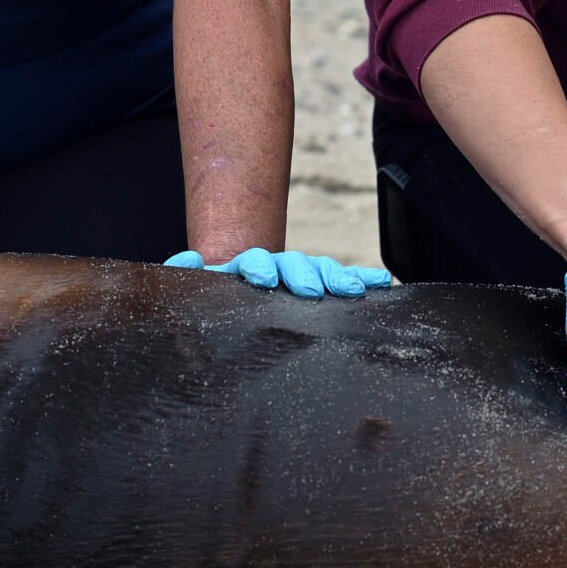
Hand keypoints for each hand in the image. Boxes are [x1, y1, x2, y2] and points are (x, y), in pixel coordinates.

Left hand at [166, 248, 394, 298]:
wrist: (228, 304)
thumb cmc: (210, 307)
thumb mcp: (193, 297)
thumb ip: (186, 278)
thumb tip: (189, 259)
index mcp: (243, 270)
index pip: (253, 262)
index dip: (258, 267)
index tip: (263, 279)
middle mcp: (275, 269)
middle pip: (292, 264)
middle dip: (303, 275)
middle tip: (310, 290)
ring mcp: (298, 277)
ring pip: (321, 270)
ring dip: (338, 277)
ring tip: (355, 289)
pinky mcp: (317, 287)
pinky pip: (340, 280)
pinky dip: (360, 279)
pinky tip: (381, 283)